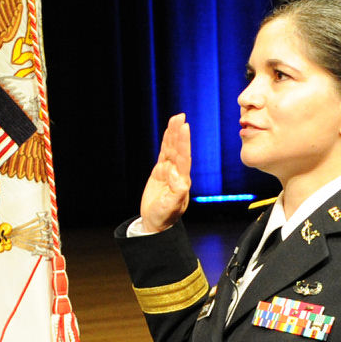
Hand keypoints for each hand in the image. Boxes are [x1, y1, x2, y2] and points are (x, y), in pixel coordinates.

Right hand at [138, 113, 190, 233]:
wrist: (156, 223)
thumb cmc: (163, 218)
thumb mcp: (170, 208)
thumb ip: (176, 194)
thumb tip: (179, 178)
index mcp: (181, 181)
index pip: (183, 158)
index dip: (183, 143)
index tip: (184, 129)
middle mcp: (177, 174)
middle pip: (178, 149)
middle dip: (179, 134)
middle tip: (181, 118)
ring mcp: (169, 172)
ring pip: (171, 149)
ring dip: (174, 134)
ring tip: (177, 118)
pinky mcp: (160, 172)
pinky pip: (164, 153)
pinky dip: (166, 142)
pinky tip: (169, 131)